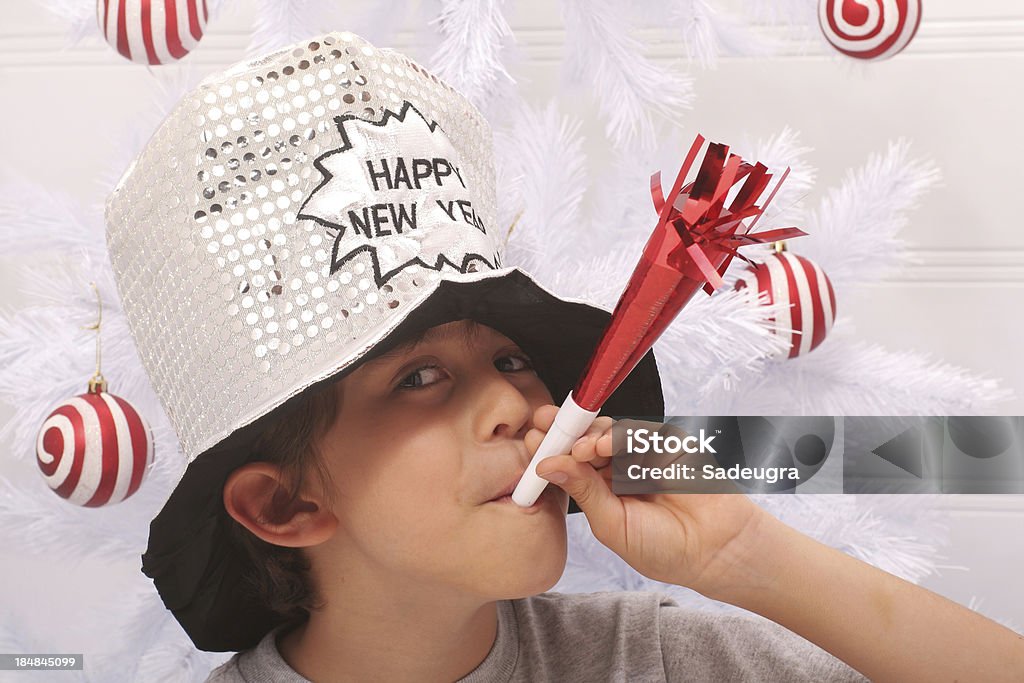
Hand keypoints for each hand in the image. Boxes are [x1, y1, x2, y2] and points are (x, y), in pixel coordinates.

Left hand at [527, 405, 766, 597]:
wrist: (714, 550)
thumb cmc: (663, 547)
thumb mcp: (612, 524)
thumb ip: (583, 491)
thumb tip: (546, 466)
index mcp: (600, 488)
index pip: (569, 461)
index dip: (550, 449)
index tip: (529, 440)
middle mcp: (617, 467)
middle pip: (584, 439)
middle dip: (562, 431)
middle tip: (543, 425)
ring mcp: (642, 454)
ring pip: (607, 430)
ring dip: (588, 433)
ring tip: (580, 448)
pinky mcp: (667, 444)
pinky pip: (638, 431)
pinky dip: (618, 434)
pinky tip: (602, 445)